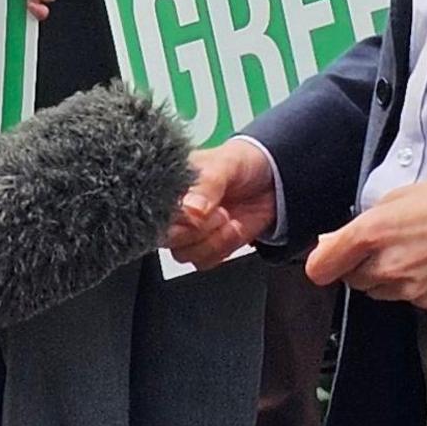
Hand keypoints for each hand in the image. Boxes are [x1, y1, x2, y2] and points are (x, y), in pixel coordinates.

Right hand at [165, 140, 279, 269]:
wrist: (273, 180)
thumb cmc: (243, 163)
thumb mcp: (225, 165)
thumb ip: (207, 186)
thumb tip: (191, 211)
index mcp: (169, 186)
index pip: (152, 209)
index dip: (171, 216)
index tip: (193, 211)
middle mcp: (175, 211)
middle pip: (165, 238)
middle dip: (194, 230)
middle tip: (217, 212)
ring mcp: (191, 231)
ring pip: (184, 254)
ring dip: (211, 240)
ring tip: (227, 217)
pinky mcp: (208, 246)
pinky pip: (204, 262)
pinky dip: (222, 248)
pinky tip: (233, 228)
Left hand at [305, 175, 426, 309]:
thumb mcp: (395, 198)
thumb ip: (360, 223)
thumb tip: (333, 241)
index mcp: (372, 233)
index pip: (322, 266)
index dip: (320, 263)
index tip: (323, 259)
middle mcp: (386, 265)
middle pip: (351, 279)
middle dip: (358, 265)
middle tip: (380, 245)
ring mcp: (407, 287)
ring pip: (377, 291)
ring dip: (382, 276)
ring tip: (408, 251)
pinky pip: (404, 297)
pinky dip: (408, 285)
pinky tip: (425, 263)